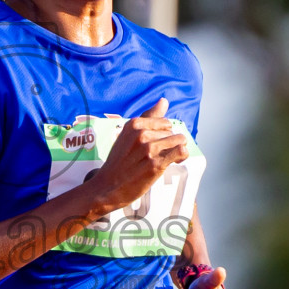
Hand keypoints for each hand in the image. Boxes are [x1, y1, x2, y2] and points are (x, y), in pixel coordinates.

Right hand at [90, 97, 188, 214]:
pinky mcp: (155, 164)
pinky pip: (181, 151)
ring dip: (177, 150)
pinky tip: (175, 162)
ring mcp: (148, 148)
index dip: (165, 134)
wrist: (106, 187)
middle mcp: (141, 133)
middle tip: (160, 155)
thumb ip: (148, 117)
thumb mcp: (128, 135)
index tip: (159, 144)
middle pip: (172, 132)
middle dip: (170, 143)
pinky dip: (182, 156)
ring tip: (168, 159)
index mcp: (134, 124)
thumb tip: (164, 100)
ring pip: (179, 140)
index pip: (164, 122)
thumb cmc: (118, 162)